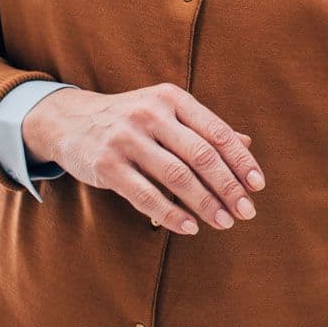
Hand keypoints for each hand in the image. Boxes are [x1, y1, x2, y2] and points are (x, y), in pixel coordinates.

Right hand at [22, 83, 263, 234]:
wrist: (69, 120)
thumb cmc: (131, 119)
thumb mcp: (167, 112)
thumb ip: (204, 128)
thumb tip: (247, 146)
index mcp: (172, 98)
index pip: (217, 132)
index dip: (241, 161)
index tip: (257, 186)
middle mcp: (151, 114)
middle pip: (201, 155)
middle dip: (228, 187)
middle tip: (246, 212)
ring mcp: (126, 139)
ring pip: (176, 176)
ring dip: (205, 203)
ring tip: (224, 222)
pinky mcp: (106, 165)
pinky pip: (145, 195)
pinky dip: (171, 214)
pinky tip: (190, 227)